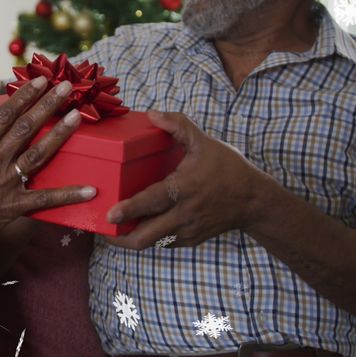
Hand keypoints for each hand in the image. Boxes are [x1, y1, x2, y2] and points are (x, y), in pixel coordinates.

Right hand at [0, 76, 96, 254]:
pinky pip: (44, 200)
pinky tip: (90, 189)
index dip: (24, 96)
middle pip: (25, 128)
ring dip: (59, 135)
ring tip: (77, 117)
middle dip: (47, 105)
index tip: (40, 81)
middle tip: (66, 87)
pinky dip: (68, 195)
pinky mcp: (13, 207)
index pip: (5, 114)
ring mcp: (5, 184)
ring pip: (38, 154)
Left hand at [103, 110, 276, 249]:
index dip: (130, 209)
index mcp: (185, 189)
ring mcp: (187, 231)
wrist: (254, 201)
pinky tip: (136, 227)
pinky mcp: (190, 240)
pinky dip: (148, 236)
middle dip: (120, 237)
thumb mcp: (205, 143)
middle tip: (101, 227)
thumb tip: (152, 113)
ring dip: (130, 238)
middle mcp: (184, 214)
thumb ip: (178, 126)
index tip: (110, 214)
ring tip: (112, 229)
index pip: (153, 202)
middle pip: (146, 236)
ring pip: (152, 243)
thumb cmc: (228, 169)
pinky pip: (163, 242)